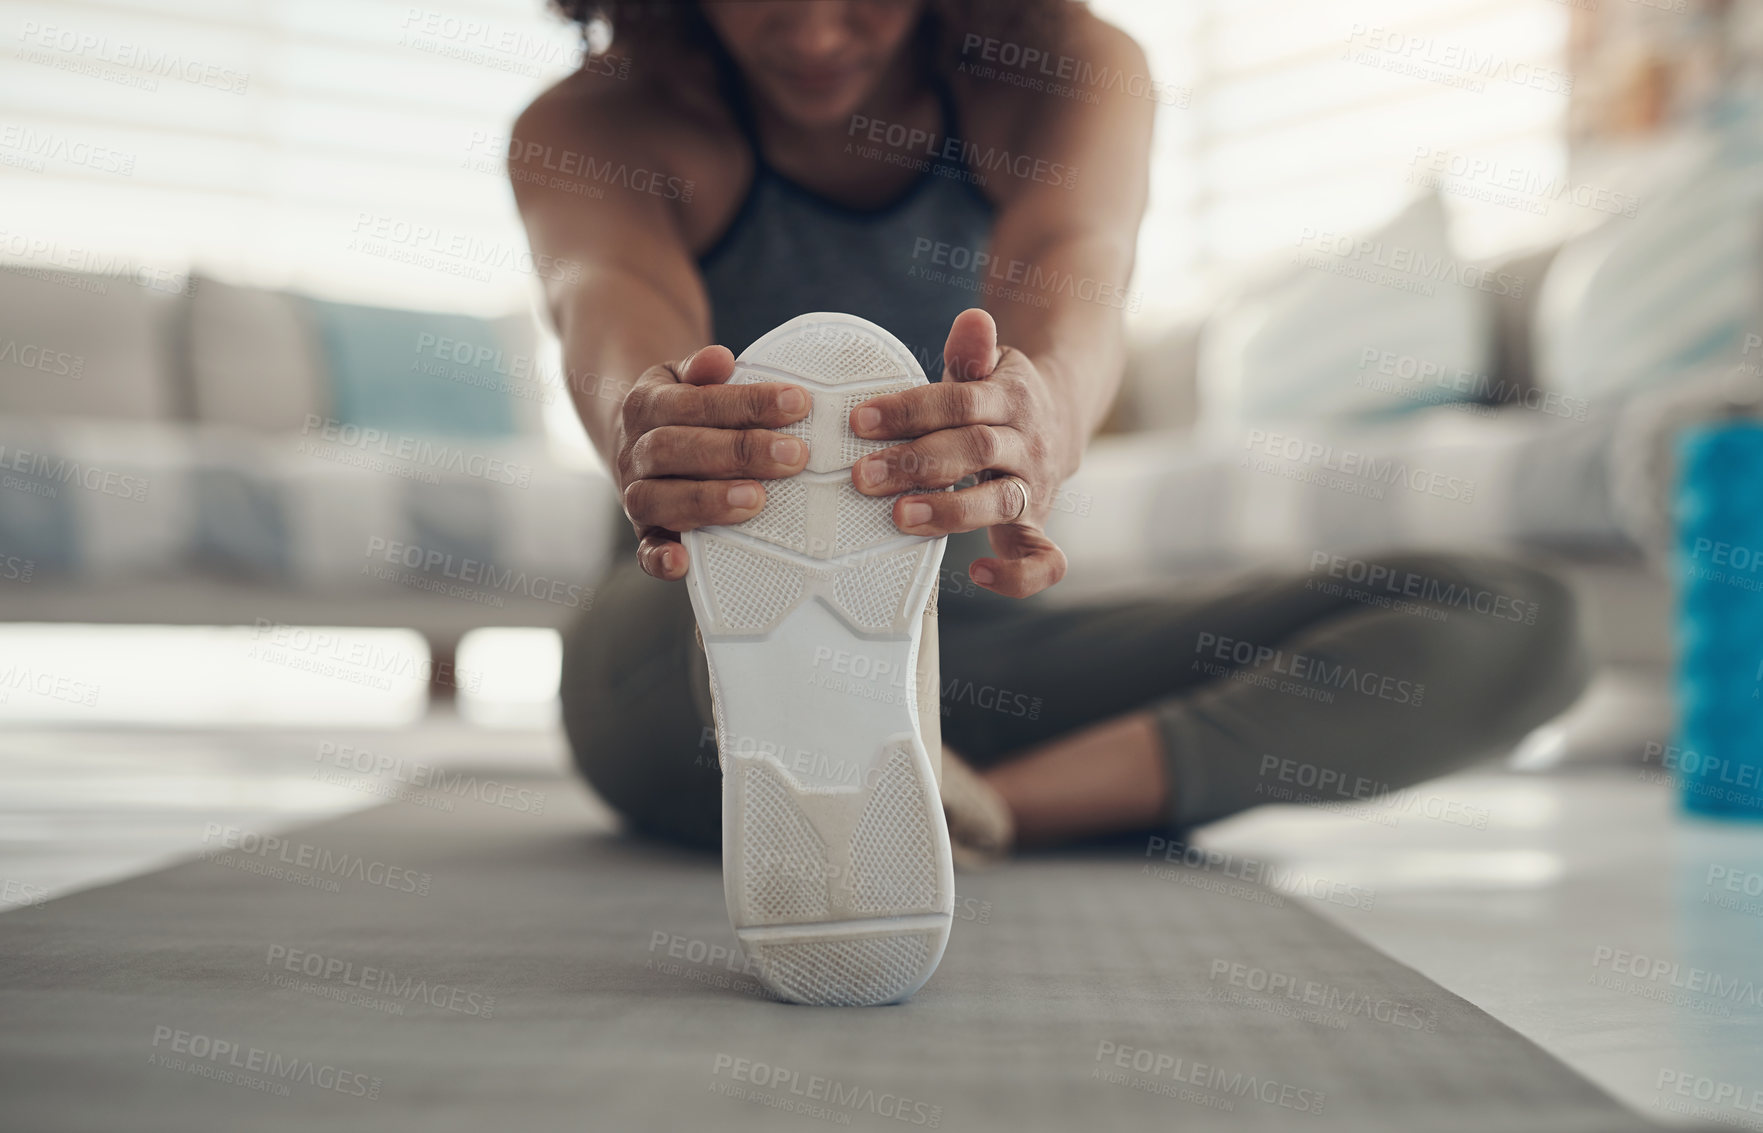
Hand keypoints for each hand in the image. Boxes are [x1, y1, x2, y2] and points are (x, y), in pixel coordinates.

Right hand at [615, 346, 811, 579]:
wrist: (635, 440)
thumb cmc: (680, 411)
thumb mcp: (684, 379)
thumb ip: (701, 370)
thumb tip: (720, 359)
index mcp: (648, 405)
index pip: (696, 402)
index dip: (746, 403)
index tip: (797, 403)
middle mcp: (635, 450)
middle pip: (676, 449)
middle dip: (738, 452)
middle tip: (793, 456)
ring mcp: (635, 493)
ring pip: (658, 498)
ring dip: (707, 500)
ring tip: (757, 499)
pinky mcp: (642, 532)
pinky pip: (642, 549)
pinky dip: (658, 558)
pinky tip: (682, 562)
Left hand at [848, 308, 1071, 597]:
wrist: (1061, 418)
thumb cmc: (998, 396)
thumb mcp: (989, 365)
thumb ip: (973, 350)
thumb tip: (972, 319)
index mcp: (1012, 399)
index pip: (961, 402)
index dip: (911, 411)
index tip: (860, 421)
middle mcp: (1028, 445)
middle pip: (976, 450)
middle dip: (917, 463)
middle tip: (862, 475)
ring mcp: (1034, 488)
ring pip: (1001, 500)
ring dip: (949, 510)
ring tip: (899, 516)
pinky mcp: (1037, 526)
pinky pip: (1044, 560)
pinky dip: (1018, 576)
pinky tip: (979, 575)